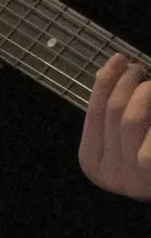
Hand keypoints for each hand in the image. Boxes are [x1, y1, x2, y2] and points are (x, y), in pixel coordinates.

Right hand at [79, 53, 150, 200]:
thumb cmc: (143, 164)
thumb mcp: (121, 142)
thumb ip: (111, 115)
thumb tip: (109, 73)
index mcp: (92, 162)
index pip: (93, 111)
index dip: (105, 82)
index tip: (117, 59)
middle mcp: (108, 173)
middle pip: (111, 111)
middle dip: (124, 81)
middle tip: (138, 67)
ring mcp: (131, 178)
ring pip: (129, 119)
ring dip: (141, 92)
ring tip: (149, 83)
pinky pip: (148, 136)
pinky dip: (149, 107)